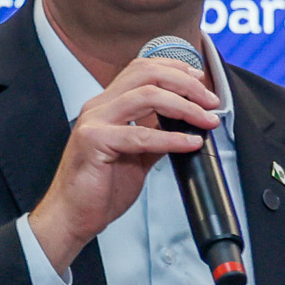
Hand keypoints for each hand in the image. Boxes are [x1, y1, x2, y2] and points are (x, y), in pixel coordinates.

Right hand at [27, 51, 222, 273]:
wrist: (73, 216)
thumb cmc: (99, 188)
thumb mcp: (136, 156)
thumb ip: (155, 135)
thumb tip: (185, 127)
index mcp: (107, 104)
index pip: (142, 68)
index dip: (174, 68)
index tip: (200, 80)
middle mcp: (99, 106)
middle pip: (147, 74)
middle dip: (186, 84)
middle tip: (211, 101)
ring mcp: (95, 121)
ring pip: (147, 96)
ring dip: (184, 106)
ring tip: (207, 120)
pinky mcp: (94, 142)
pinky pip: (141, 134)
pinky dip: (171, 137)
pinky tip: (190, 143)